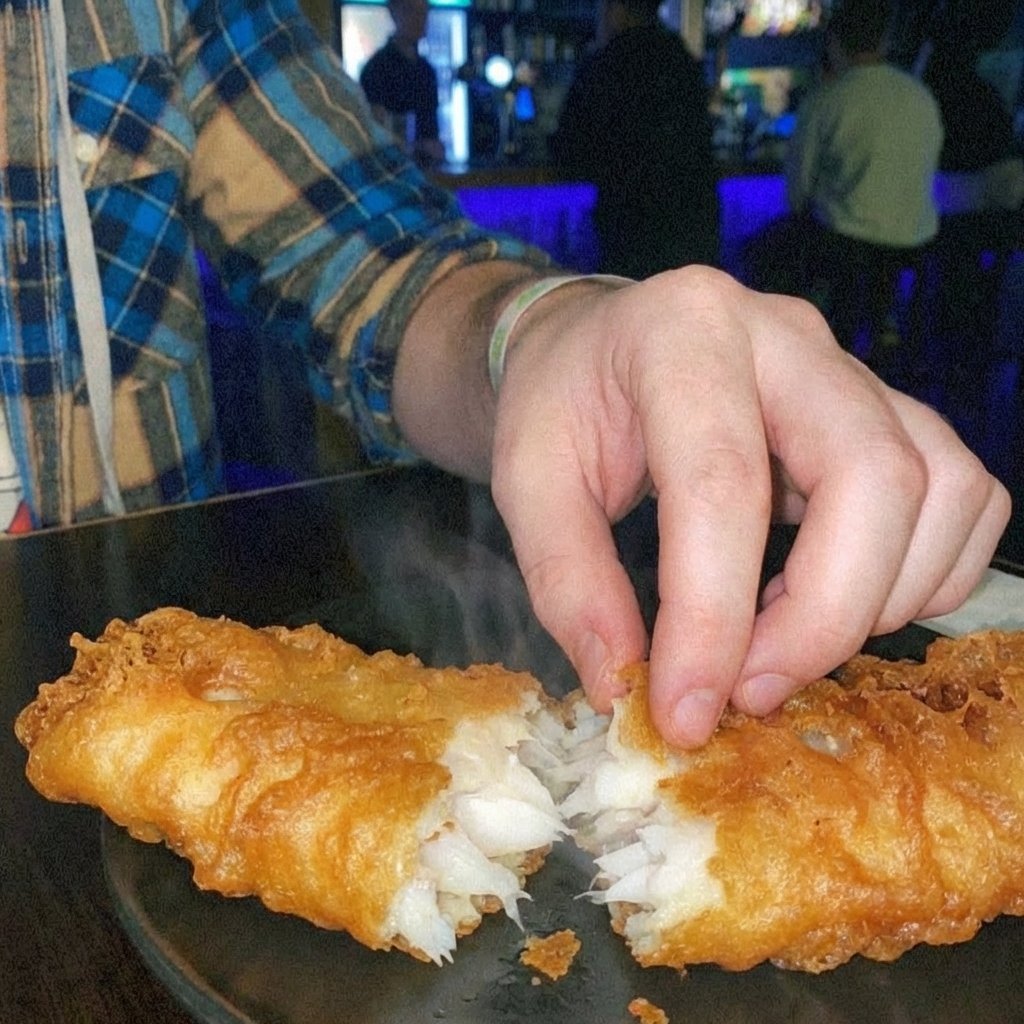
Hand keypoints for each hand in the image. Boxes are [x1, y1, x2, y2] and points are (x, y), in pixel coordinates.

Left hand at [490, 266, 1010, 747]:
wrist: (602, 346)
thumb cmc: (564, 407)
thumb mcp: (526, 481)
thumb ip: (566, 579)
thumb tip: (621, 682)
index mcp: (683, 332)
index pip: (724, 484)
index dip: (713, 616)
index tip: (685, 710)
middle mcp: (787, 335)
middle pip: (871, 476)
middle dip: (822, 617)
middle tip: (747, 692)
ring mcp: (853, 369)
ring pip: (938, 488)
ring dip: (877, 601)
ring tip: (779, 644)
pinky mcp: (891, 409)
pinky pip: (962, 497)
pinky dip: (925, 576)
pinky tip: (838, 600)